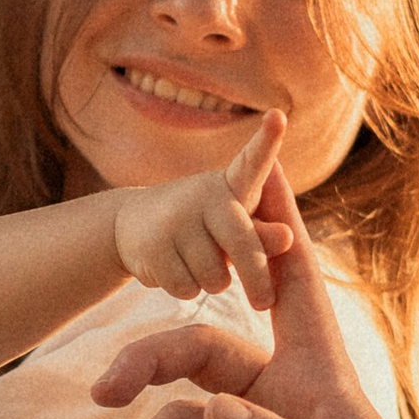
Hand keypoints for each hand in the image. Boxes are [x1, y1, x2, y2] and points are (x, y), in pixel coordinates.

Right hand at [112, 110, 292, 310]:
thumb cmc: (201, 225)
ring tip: (197, 263)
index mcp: (229, 186)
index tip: (279, 116)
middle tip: (264, 302)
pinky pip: (186, 288)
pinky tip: (174, 269)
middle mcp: (203, 195)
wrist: (131, 226)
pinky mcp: (152, 246)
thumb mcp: (233, 226)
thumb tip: (288, 237)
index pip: (252, 163)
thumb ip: (261, 233)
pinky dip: (186, 289)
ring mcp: (174, 220)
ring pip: (214, 276)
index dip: (267, 140)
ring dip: (212, 283)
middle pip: (243, 244)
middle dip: (256, 278)